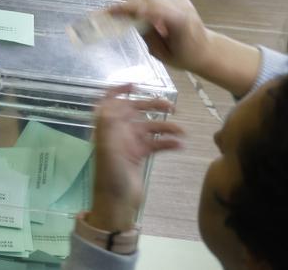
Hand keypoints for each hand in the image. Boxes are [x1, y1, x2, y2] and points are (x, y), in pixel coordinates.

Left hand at [86, 85, 183, 231]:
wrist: (116, 202)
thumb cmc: (110, 176)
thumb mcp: (107, 148)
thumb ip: (109, 124)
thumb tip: (114, 100)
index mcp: (106, 128)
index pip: (107, 102)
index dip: (117, 90)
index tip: (135, 84)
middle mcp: (116, 132)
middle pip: (133, 111)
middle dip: (150, 106)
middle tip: (171, 106)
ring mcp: (128, 143)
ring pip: (148, 127)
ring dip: (165, 127)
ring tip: (182, 130)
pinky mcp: (139, 155)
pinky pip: (155, 143)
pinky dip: (167, 142)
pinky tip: (179, 144)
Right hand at [107, 0, 210, 73]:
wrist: (207, 50)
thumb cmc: (186, 57)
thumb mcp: (163, 54)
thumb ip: (148, 36)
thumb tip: (133, 20)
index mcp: (178, 21)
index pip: (149, 9)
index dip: (128, 8)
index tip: (109, 12)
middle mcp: (180, 6)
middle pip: (147, 0)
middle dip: (128, 5)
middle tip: (110, 14)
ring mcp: (180, 0)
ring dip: (135, 5)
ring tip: (120, 14)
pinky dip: (144, 4)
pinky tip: (136, 14)